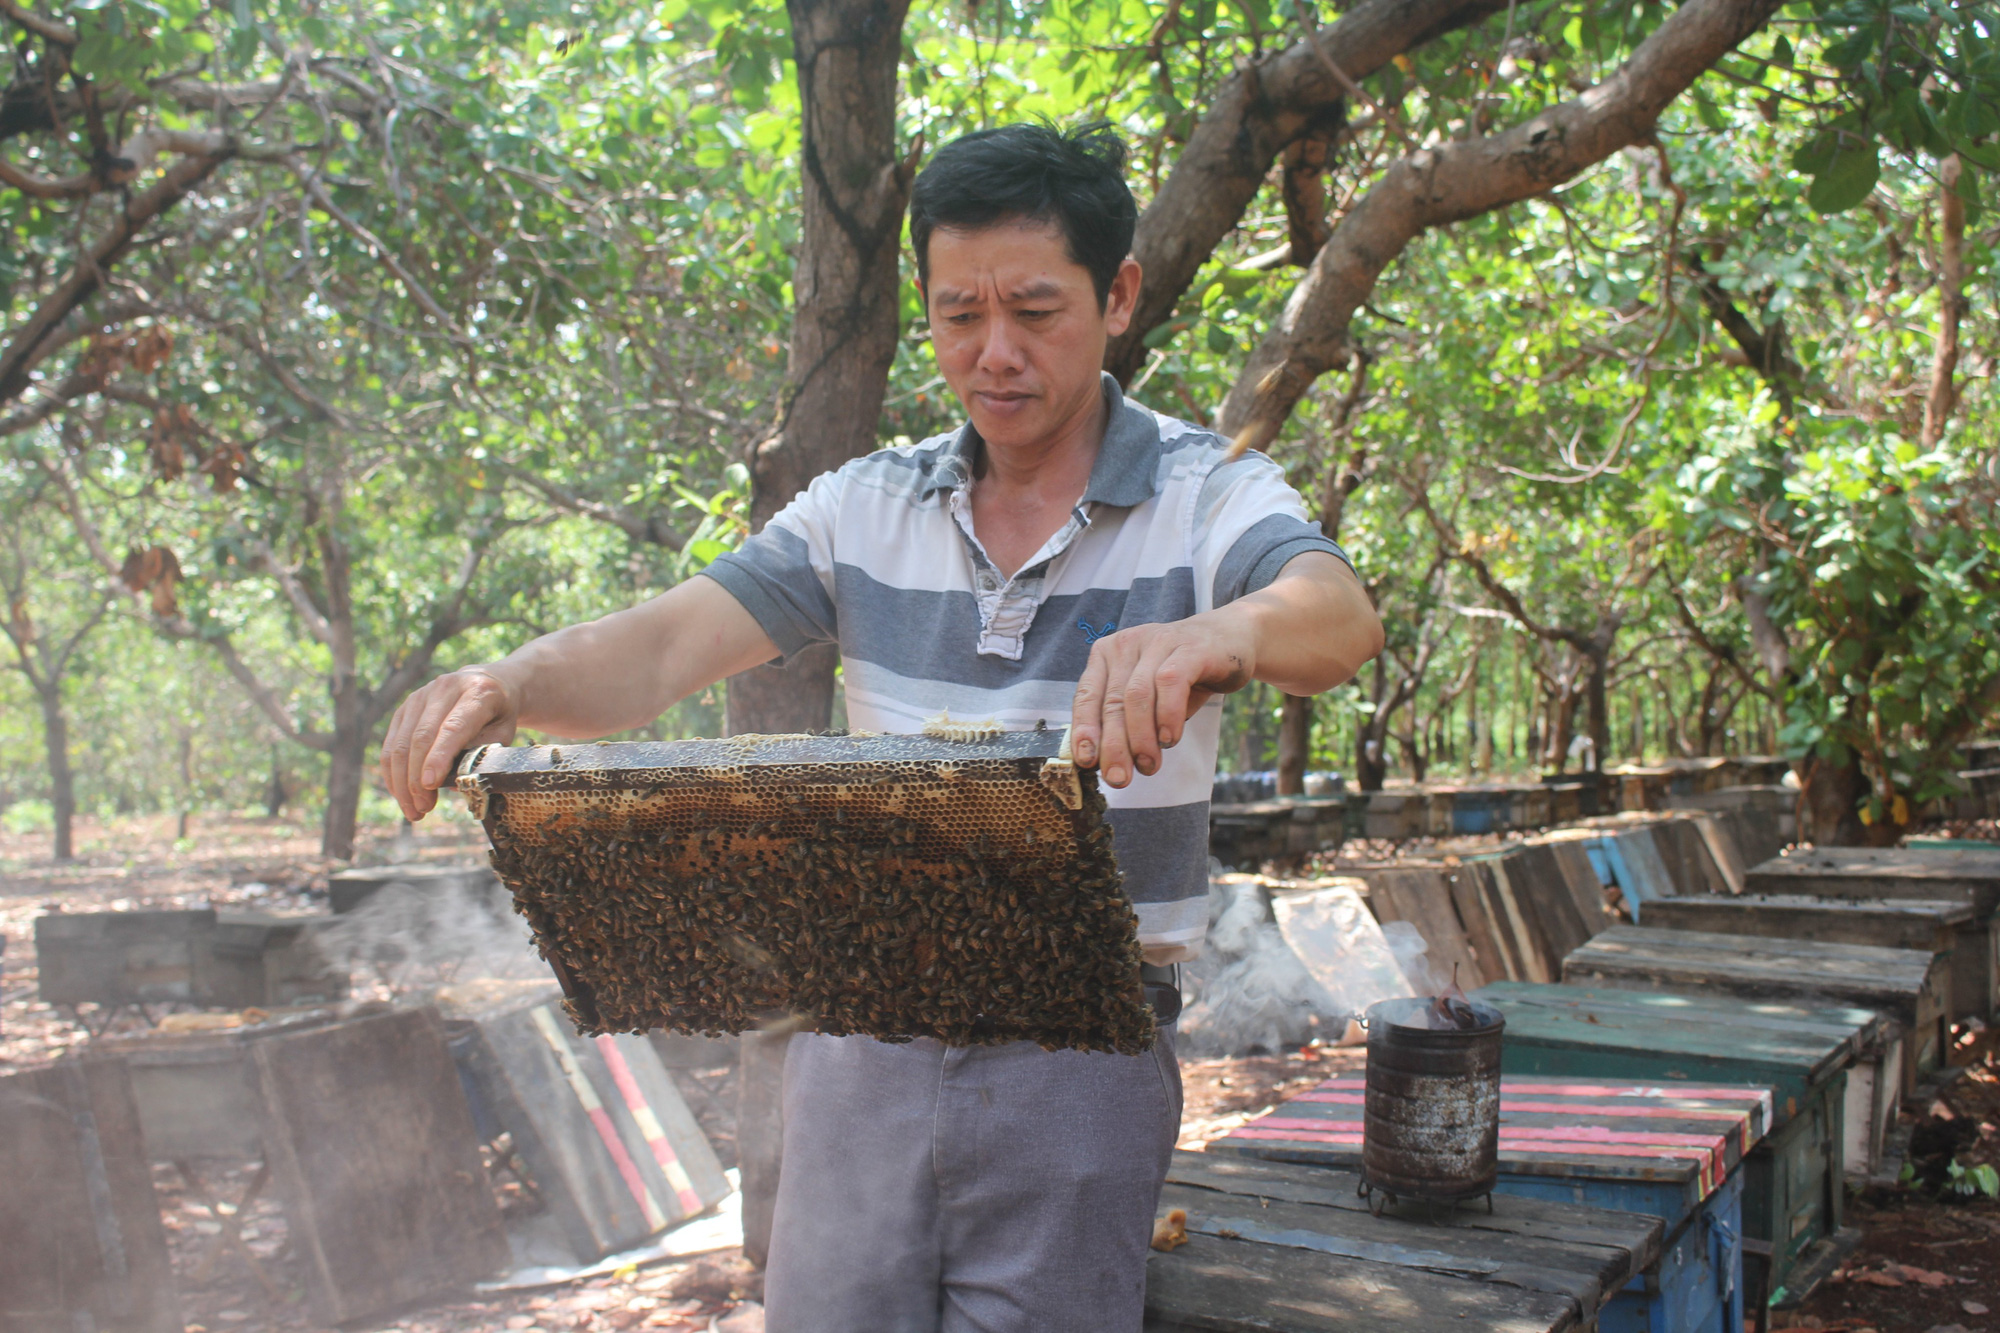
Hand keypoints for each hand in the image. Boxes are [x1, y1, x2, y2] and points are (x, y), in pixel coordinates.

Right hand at [379, 668, 520, 820]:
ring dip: (402, 781)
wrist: (488, 684)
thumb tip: (454, 782)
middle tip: (422, 809)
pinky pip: (391, 743)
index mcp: (477, 692)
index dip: (439, 756)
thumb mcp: (504, 732)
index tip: (430, 784)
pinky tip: (401, 794)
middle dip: (417, 778)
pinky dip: (393, 772)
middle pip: (421, 737)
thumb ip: (483, 754)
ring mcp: (420, 695)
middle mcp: (445, 688)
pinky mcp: (405, 707)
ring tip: (413, 810)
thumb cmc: (499, 715)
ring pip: (401, 743)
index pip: (453, 727)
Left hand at [1069, 616, 1253, 787]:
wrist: (1230, 639)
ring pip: (1137, 695)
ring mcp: (1157, 642)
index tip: (1086, 762)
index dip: (1084, 730)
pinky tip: (1169, 738)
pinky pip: (1170, 683)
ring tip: (1149, 764)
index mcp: (1107, 656)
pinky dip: (1167, 715)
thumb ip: (1127, 721)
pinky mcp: (1189, 648)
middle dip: (1114, 746)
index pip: (1086, 696)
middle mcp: (1127, 645)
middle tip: (1120, 778)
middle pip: (1113, 702)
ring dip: (1141, 737)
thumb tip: (1108, 762)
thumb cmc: (1184, 675)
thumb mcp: (1149, 697)